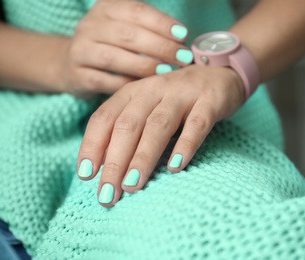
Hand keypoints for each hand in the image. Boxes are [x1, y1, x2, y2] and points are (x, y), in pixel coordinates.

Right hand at [59, 0, 192, 94]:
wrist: (72, 62)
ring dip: (145, 66)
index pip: (136, 11)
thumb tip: (183, 41)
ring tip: (167, 72)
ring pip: (114, 58)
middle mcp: (89, 26)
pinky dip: (127, 84)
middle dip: (160, 46)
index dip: (161, 23)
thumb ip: (150, 29)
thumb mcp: (125, 26)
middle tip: (183, 57)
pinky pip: (105, 82)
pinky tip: (145, 88)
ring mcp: (80, 51)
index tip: (183, 35)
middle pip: (127, 35)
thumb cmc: (111, 44)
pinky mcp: (77, 76)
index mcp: (106, 8)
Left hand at [76, 65, 244, 206]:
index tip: (86, 175)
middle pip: (128, 125)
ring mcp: (182, 94)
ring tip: (132, 185)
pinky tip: (175, 166)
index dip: (92, 145)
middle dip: (115, 162)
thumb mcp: (146, 106)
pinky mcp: (209, 101)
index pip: (104, 118)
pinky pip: (196, 124)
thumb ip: (127, 128)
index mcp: (133, 92)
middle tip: (108, 193)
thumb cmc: (175, 98)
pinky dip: (185, 145)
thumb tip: (104, 166)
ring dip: (143, 157)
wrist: (218, 73)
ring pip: (158, 126)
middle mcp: (153, 90)